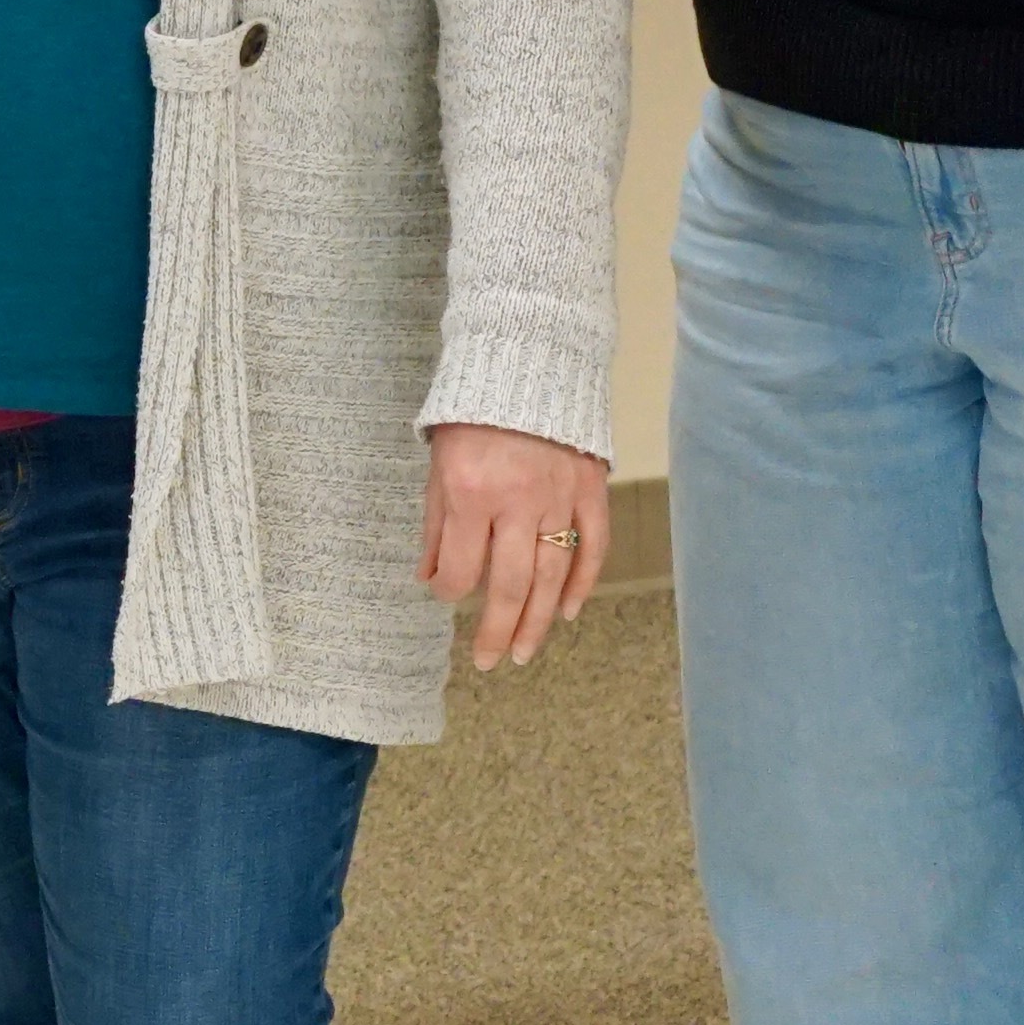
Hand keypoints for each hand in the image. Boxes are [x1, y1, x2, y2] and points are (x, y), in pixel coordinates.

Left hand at [421, 424, 610, 670]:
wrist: (527, 362)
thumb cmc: (472, 415)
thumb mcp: (438, 465)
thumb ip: (437, 525)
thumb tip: (431, 578)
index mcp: (470, 492)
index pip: (462, 567)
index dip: (450, 591)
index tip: (446, 595)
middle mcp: (517, 500)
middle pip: (510, 584)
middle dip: (496, 629)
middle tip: (489, 662)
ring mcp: (559, 496)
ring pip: (552, 574)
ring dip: (538, 620)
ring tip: (523, 652)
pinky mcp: (590, 488)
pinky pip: (592, 545)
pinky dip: (583, 582)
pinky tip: (569, 611)